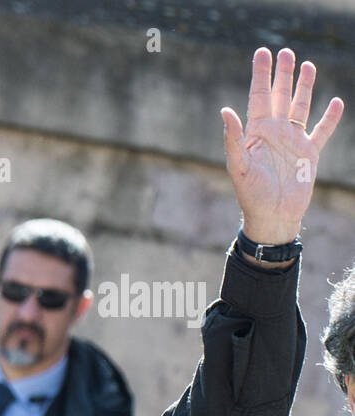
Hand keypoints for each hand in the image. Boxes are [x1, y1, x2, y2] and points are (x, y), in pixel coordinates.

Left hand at [222, 47, 342, 245]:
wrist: (272, 216)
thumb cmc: (250, 194)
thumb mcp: (238, 165)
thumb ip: (233, 138)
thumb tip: (225, 111)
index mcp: (256, 132)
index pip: (258, 96)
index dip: (260, 75)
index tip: (262, 53)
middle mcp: (274, 133)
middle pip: (280, 96)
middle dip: (282, 74)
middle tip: (285, 52)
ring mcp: (292, 141)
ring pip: (300, 107)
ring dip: (304, 87)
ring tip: (308, 65)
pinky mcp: (309, 152)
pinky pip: (322, 130)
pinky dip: (330, 117)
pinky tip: (336, 102)